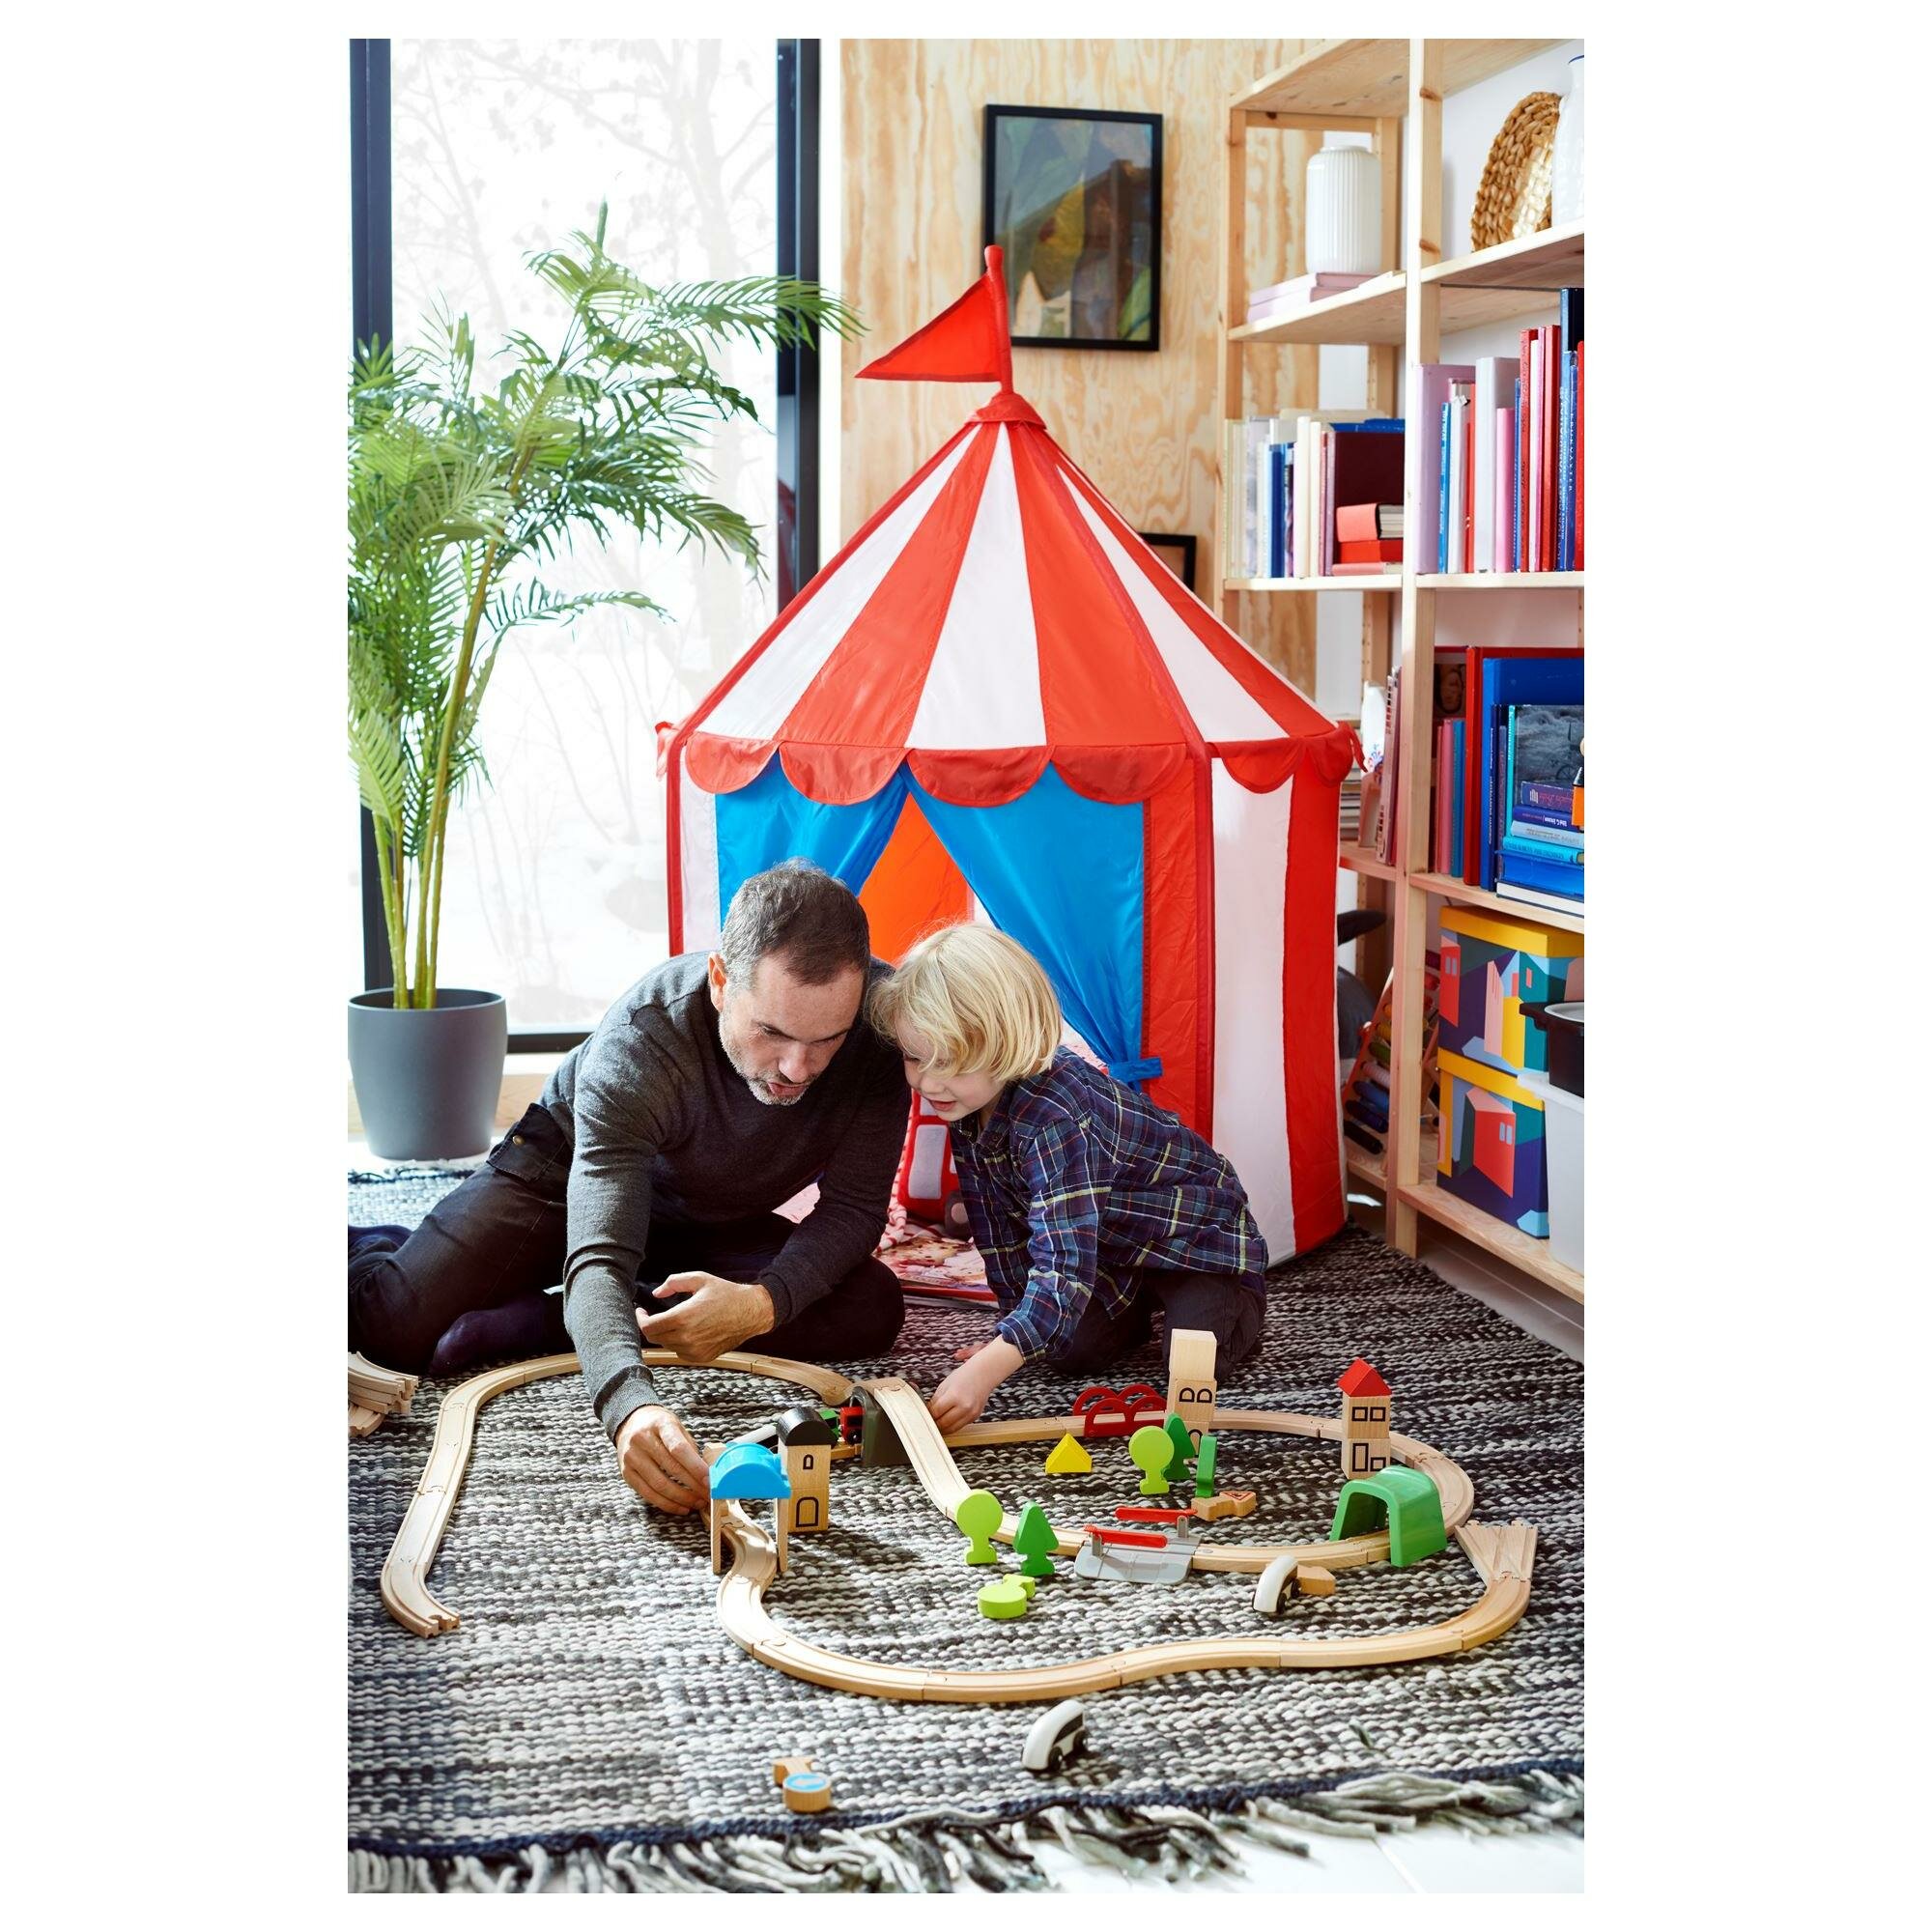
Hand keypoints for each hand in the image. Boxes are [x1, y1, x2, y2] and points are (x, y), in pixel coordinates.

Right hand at [614, 1404, 710, 1514]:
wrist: (630, 1423)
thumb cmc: (659, 1426)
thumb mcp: (676, 1426)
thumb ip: (690, 1447)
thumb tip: (706, 1474)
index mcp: (660, 1424)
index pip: (679, 1448)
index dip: (695, 1467)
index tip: (710, 1480)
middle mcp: (642, 1440)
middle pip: (671, 1468)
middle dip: (693, 1485)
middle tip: (708, 1495)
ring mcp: (632, 1457)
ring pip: (659, 1485)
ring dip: (682, 1498)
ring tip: (697, 1503)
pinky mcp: (626, 1474)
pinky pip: (648, 1494)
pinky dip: (667, 1504)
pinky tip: (681, 1507)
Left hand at [636, 1272, 772, 1362]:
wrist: (751, 1312)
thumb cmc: (727, 1294)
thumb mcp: (699, 1279)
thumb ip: (673, 1283)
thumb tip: (657, 1293)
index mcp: (683, 1317)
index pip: (649, 1326)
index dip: (640, 1319)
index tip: (642, 1312)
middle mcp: (687, 1337)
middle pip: (654, 1338)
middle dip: (651, 1326)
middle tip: (654, 1316)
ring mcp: (695, 1350)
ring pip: (667, 1346)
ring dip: (666, 1334)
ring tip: (676, 1321)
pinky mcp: (702, 1357)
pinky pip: (680, 1353)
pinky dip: (679, 1343)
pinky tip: (689, 1331)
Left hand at [928, 1338, 1023, 1432]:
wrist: (983, 1374)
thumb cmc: (964, 1376)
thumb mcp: (945, 1385)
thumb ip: (935, 1400)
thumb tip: (927, 1413)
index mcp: (954, 1396)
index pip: (936, 1412)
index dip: (928, 1414)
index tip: (925, 1414)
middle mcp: (964, 1407)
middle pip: (943, 1423)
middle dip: (934, 1423)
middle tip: (929, 1420)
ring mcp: (971, 1413)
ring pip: (952, 1429)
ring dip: (943, 1427)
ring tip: (937, 1422)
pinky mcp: (975, 1417)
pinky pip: (960, 1426)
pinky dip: (952, 1425)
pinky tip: (948, 1419)